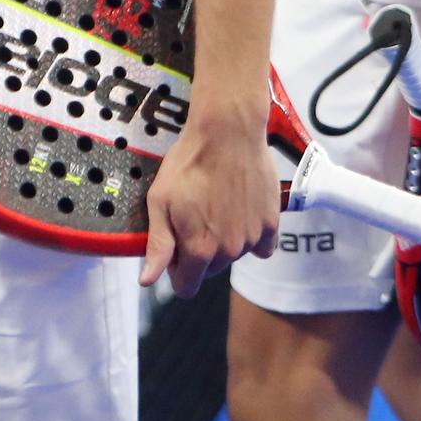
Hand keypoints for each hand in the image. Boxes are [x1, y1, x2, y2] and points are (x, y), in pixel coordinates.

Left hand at [140, 102, 279, 294]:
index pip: (186, 287)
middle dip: (199, 252)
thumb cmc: (189, 163)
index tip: (175, 247)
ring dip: (224, 240)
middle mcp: (229, 252)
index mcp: (199, 250)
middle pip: (209, 270)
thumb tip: (148, 281)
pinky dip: (251, 234)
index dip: (176, 270)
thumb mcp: (160, 201)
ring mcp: (253, 239)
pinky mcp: (272, 225)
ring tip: (216, 204)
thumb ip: (158, 246)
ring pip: (233, 256)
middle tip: (194, 215)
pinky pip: (261, 246)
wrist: (228, 133)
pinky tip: (240, 210)